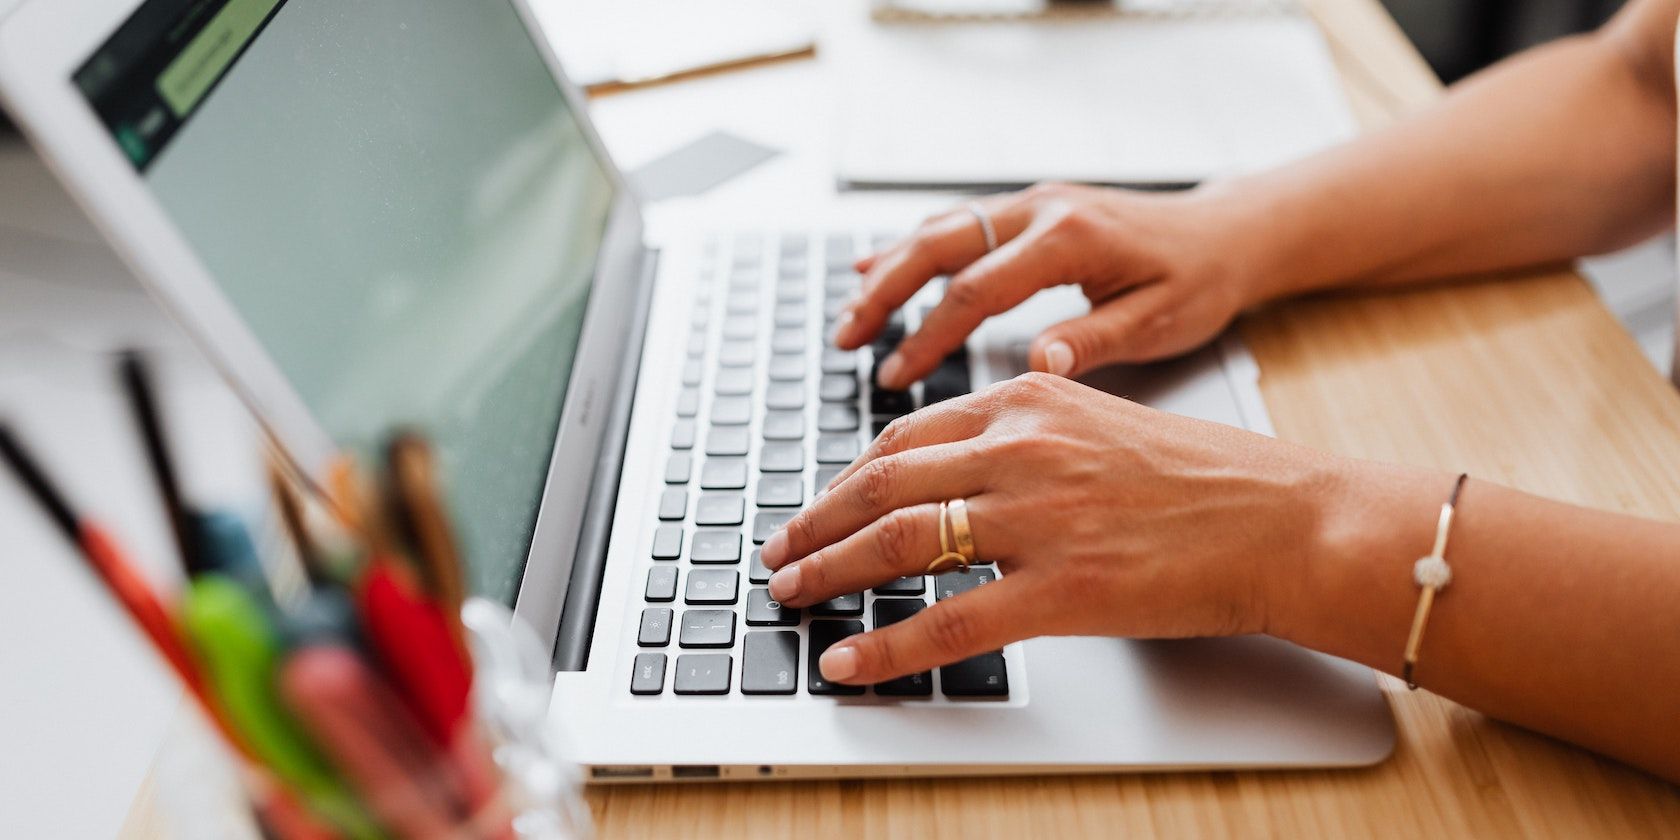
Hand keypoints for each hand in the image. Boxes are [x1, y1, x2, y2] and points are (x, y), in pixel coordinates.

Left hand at [757, 373, 1346, 685]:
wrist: (1286, 519)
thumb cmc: (1206, 479)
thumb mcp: (1102, 423)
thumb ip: (1029, 433)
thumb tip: (965, 463)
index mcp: (1029, 404)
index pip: (905, 437)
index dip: (846, 478)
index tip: (816, 506)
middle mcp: (1023, 449)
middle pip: (884, 484)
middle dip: (816, 523)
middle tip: (779, 554)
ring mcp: (1040, 519)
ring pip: (901, 543)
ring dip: (832, 571)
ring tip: (793, 596)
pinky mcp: (1065, 589)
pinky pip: (952, 622)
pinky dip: (889, 645)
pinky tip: (851, 659)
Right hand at [837, 182, 1265, 388]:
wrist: (1227, 233)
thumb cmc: (1199, 280)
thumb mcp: (1159, 320)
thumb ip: (1094, 339)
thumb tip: (1039, 363)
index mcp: (1070, 237)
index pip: (977, 288)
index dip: (930, 334)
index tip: (897, 374)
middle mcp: (1043, 208)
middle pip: (939, 245)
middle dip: (887, 294)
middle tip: (846, 340)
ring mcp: (1032, 203)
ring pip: (941, 229)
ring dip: (891, 271)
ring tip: (851, 317)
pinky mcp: (1031, 210)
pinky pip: (958, 225)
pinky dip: (914, 249)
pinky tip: (878, 269)